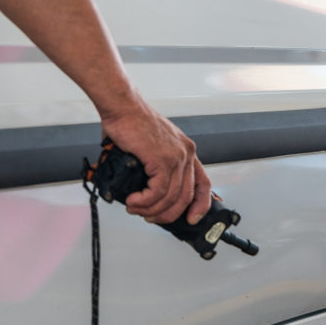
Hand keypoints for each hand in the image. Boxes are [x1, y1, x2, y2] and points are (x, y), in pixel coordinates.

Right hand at [99, 100, 210, 224]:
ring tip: (136, 209)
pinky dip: (145, 201)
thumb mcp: (152, 147)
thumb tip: (144, 190)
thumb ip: (154, 168)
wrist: (122, 106)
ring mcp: (176, 157)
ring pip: (170, 197)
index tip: (192, 218)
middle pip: (186, 196)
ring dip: (151, 209)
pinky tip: (135, 201)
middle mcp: (186, 154)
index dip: (201, 205)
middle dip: (169, 214)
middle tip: (152, 218)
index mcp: (187, 152)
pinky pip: (158, 191)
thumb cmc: (132, 122)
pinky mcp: (162, 160)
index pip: (204, 184)